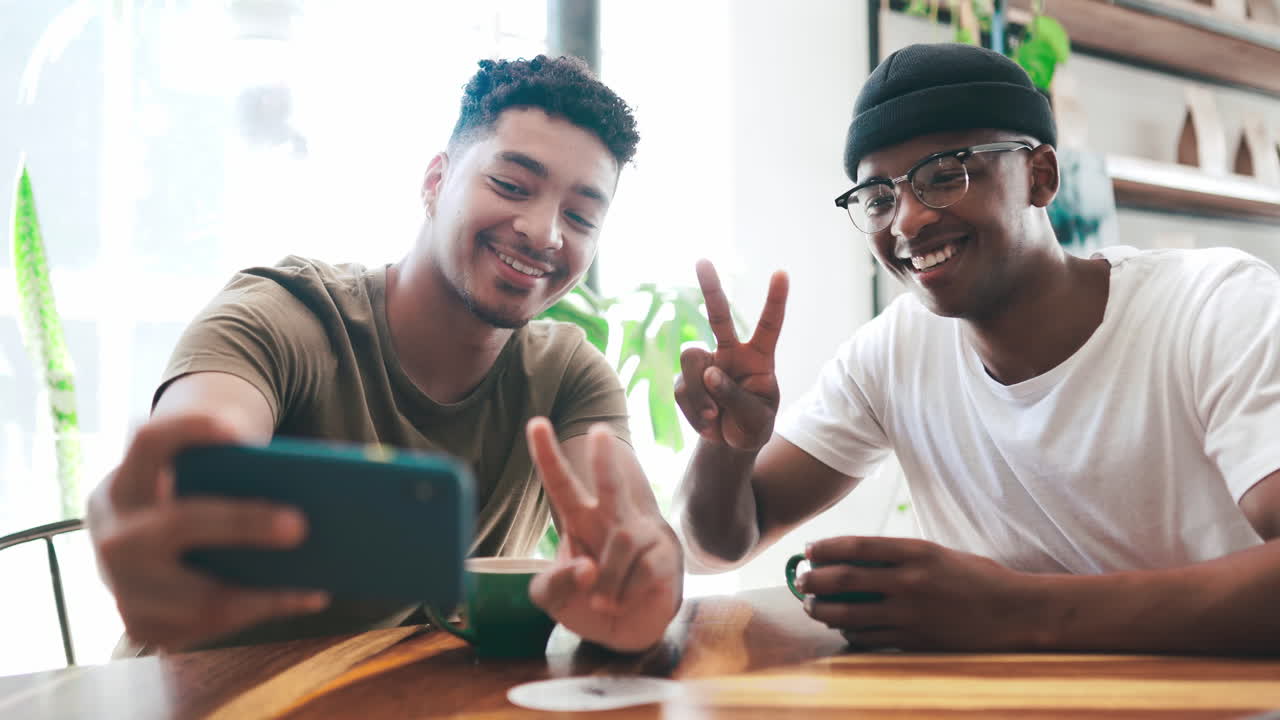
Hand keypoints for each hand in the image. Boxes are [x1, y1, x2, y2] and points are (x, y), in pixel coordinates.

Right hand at [87, 412, 328, 650]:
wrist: (134, 551)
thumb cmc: (184, 500)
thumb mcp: (186, 479)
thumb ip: (230, 469)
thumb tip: (317, 476)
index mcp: (125, 482)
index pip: (147, 444)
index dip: (188, 431)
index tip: (237, 432)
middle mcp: (114, 534)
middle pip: (180, 522)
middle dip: (242, 523)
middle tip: (300, 525)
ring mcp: (122, 586)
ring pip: (197, 595)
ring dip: (263, 591)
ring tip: (316, 581)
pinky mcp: (141, 624)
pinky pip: (209, 627)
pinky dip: (262, 611)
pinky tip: (304, 598)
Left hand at [525, 418, 681, 651]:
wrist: (624, 631)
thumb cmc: (586, 601)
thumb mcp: (552, 598)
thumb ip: (554, 584)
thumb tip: (587, 567)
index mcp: (579, 520)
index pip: (561, 484)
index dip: (547, 455)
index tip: (535, 423)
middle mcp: (611, 520)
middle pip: (609, 484)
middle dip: (604, 459)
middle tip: (599, 431)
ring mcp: (640, 535)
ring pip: (620, 542)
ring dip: (607, 580)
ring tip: (602, 601)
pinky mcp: (663, 555)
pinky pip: (641, 570)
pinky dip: (624, 594)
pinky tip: (622, 602)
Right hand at [675, 259, 787, 450]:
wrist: (730, 444)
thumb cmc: (753, 426)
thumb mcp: (755, 418)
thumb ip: (735, 396)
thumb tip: (708, 372)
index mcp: (759, 358)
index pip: (770, 325)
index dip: (775, 300)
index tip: (781, 273)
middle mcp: (731, 353)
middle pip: (719, 315)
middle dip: (710, 288)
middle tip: (702, 260)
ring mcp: (706, 364)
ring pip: (691, 359)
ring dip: (699, 392)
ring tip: (713, 417)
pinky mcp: (686, 380)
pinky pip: (681, 388)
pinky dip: (692, 409)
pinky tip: (706, 422)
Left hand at [796, 536, 1032, 650]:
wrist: (1016, 613)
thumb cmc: (978, 579)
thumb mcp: (938, 554)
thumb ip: (899, 556)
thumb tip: (855, 559)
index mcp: (916, 552)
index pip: (857, 546)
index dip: (826, 548)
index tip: (809, 550)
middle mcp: (909, 582)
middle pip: (844, 580)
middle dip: (813, 580)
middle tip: (800, 580)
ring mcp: (911, 614)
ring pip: (849, 614)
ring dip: (823, 610)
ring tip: (812, 606)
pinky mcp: (915, 641)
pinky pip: (869, 639)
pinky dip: (850, 634)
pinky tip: (843, 629)